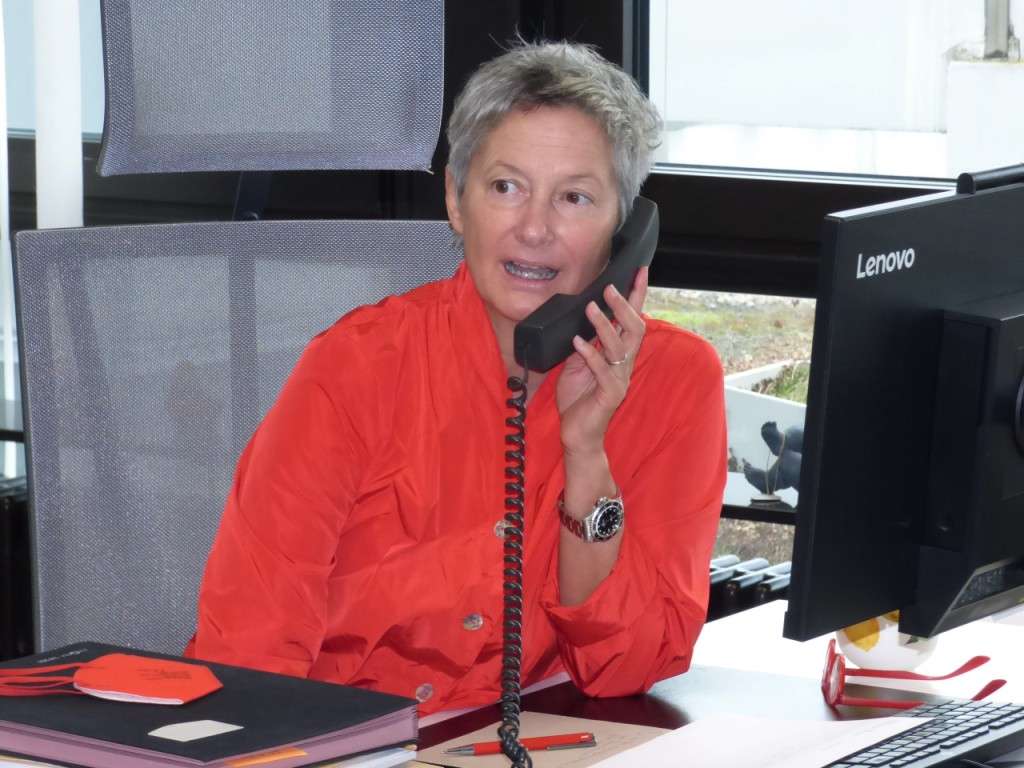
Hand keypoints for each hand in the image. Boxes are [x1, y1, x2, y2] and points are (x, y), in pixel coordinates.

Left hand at [555, 266, 648, 455]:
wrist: (578, 435)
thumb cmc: (578, 400)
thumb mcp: (577, 364)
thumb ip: (583, 343)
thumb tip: (580, 318)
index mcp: (618, 355)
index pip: (631, 319)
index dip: (636, 296)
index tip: (638, 271)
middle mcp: (624, 364)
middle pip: (634, 329)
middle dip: (624, 306)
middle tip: (609, 288)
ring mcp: (619, 379)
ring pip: (619, 346)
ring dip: (604, 325)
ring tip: (590, 309)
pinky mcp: (610, 394)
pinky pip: (602, 370)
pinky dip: (590, 354)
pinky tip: (577, 343)